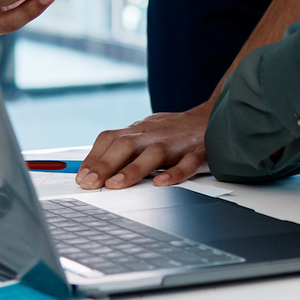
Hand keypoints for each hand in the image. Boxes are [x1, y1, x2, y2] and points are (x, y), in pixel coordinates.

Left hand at [78, 102, 212, 189]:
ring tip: (115, 185)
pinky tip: (161, 183)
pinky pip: (188, 162)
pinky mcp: (201, 152)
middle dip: (105, 164)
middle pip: (127, 145)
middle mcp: (157, 134)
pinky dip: (175, 173)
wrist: (219, 114)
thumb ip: (123, 148)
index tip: (81, 177)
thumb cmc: (177, 130)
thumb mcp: (147, 132)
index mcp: (142, 130)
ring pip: (155, 153)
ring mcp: (179, 142)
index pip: (111, 139)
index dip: (94, 157)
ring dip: (133, 169)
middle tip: (90, 183)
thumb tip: (90, 168)